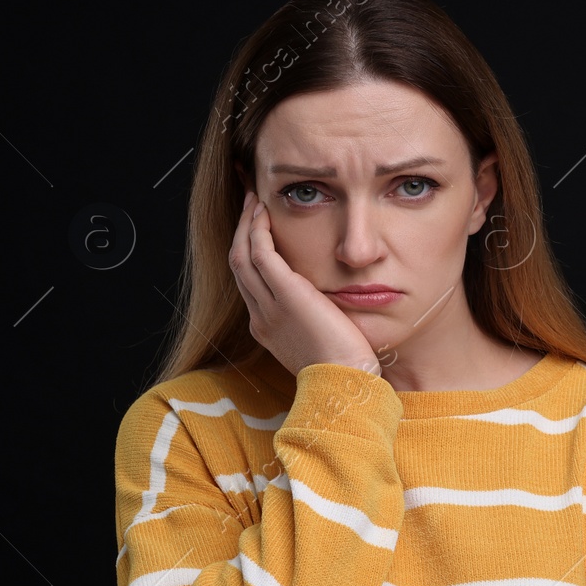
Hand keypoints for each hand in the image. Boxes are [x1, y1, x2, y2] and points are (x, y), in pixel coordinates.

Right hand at [229, 191, 383, 377]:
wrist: (346, 384)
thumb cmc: (345, 368)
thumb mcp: (321, 342)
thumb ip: (316, 321)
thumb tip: (328, 306)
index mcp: (267, 328)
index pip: (250, 283)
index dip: (248, 254)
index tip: (256, 233)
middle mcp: (261, 316)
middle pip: (239, 265)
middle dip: (240, 233)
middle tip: (249, 206)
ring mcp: (269, 307)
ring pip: (243, 256)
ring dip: (247, 225)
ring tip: (254, 201)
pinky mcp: (287, 295)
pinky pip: (261, 254)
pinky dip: (259, 231)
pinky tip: (264, 214)